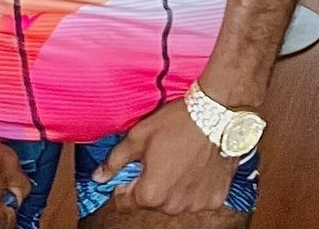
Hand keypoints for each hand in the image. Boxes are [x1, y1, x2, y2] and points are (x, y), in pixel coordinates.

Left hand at [93, 98, 240, 214]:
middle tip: (163, 155)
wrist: (220, 111)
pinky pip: (198, 198)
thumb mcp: (139, 135)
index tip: (136, 166)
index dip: (126, 182)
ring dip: (175, 186)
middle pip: (152, 200)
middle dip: (153, 182)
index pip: (124, 201)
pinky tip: (199, 165)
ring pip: (175, 200)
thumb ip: (115, 160)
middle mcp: (172, 206)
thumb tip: (98, 177)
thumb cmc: (179, 121)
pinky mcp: (215, 198)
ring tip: (183, 158)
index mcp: (150, 194)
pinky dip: (197, 186)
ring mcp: (195, 204)